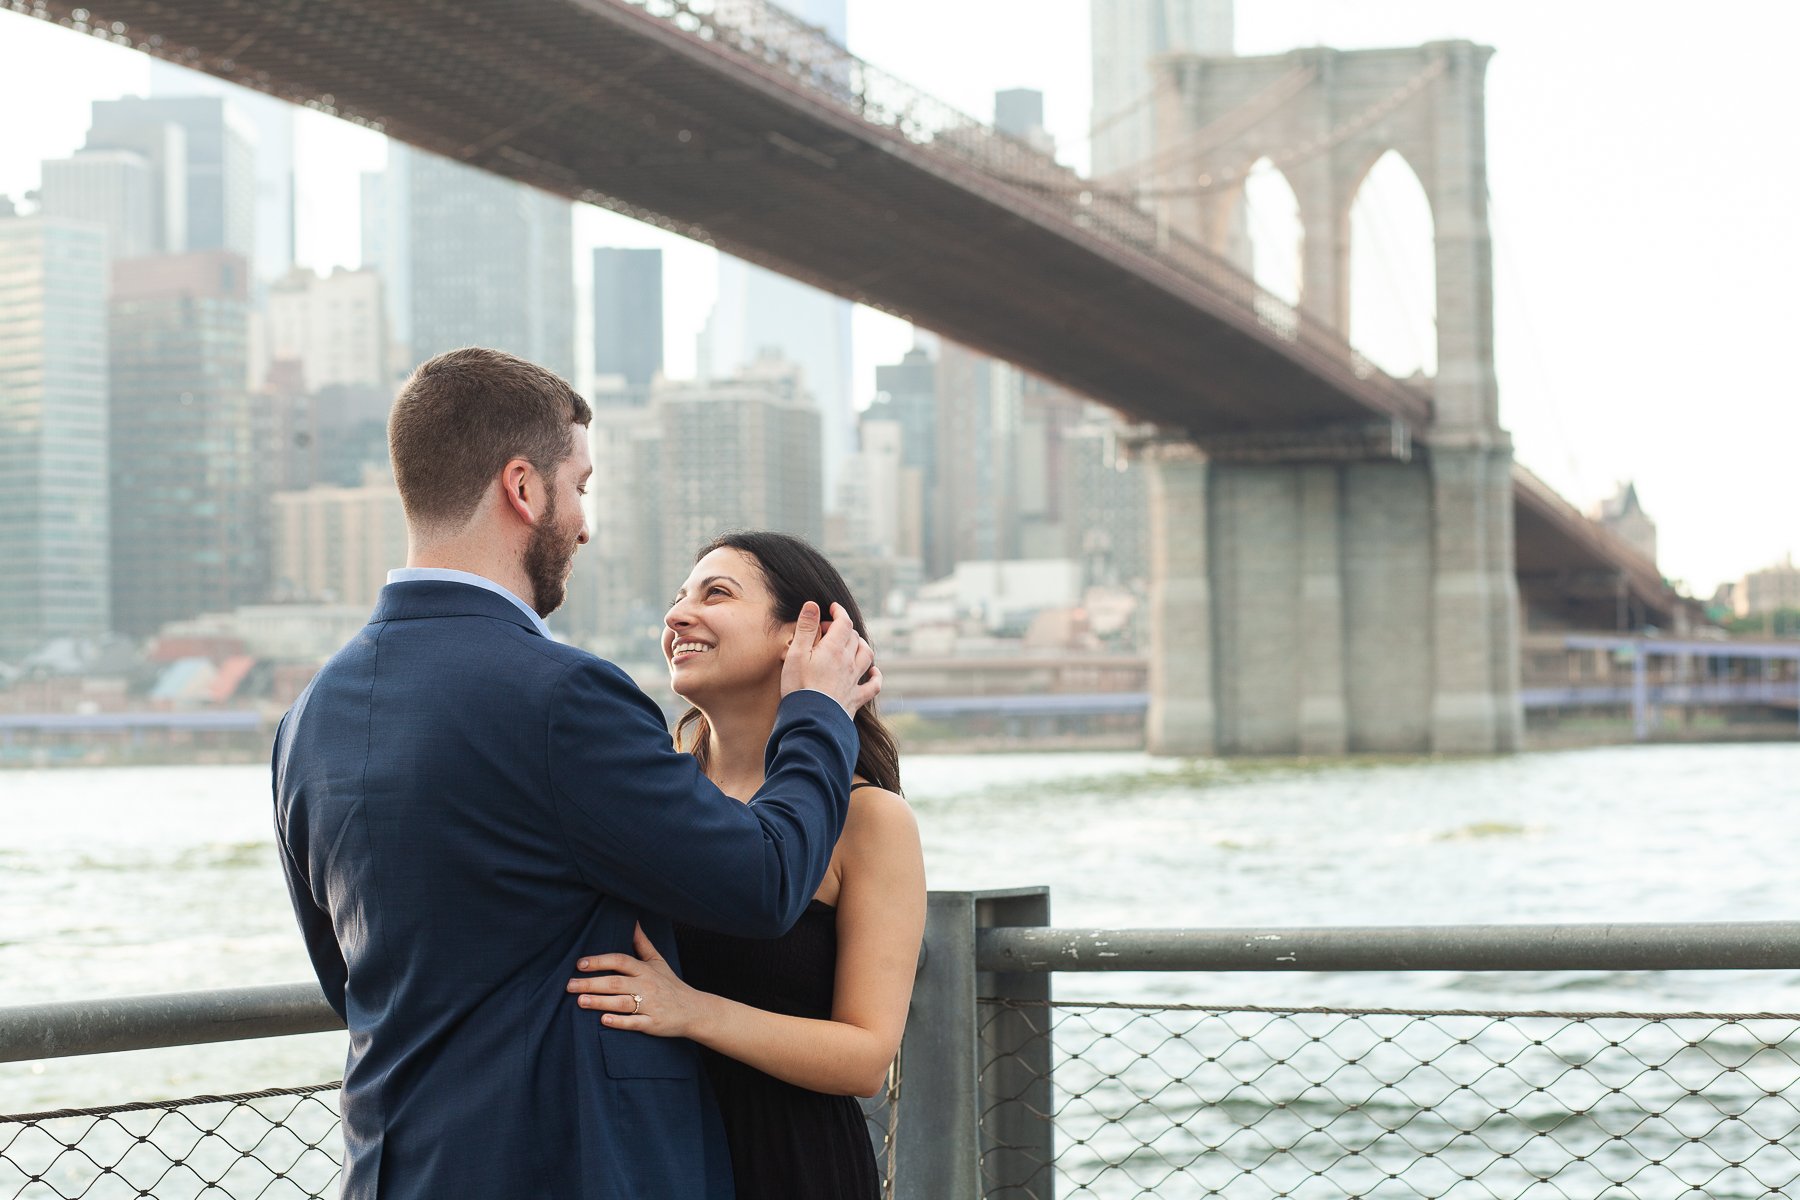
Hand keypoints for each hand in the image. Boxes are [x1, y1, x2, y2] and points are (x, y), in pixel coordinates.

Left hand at [567, 923, 708, 1038]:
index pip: (621, 961)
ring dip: (600, 1002)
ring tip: (580, 1001)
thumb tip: (633, 922)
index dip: (600, 961)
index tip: (580, 964)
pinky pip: (634, 1023)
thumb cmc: (671, 985)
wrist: (694, 1010)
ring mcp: (650, 1005)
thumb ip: (643, 943)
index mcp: (646, 970)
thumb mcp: (658, 961)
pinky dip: (619, 1021)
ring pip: (622, 1002)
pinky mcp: (653, 1024)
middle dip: (592, 983)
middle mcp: (647, 986)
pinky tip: (603, 1020)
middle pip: (616, 982)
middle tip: (569, 985)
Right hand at [780, 601, 880, 716]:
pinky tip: (873, 673)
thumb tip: (813, 604)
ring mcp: (854, 681)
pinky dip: (876, 676)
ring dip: (862, 646)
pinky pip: (873, 685)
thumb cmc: (799, 687)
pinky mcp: (856, 698)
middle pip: (854, 638)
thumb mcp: (796, 654)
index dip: (839, 612)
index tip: (832, 608)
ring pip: (867, 656)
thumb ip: (806, 628)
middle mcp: (849, 662)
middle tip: (827, 632)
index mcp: (834, 649)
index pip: (844, 623)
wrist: (810, 721)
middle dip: (843, 629)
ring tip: (853, 644)